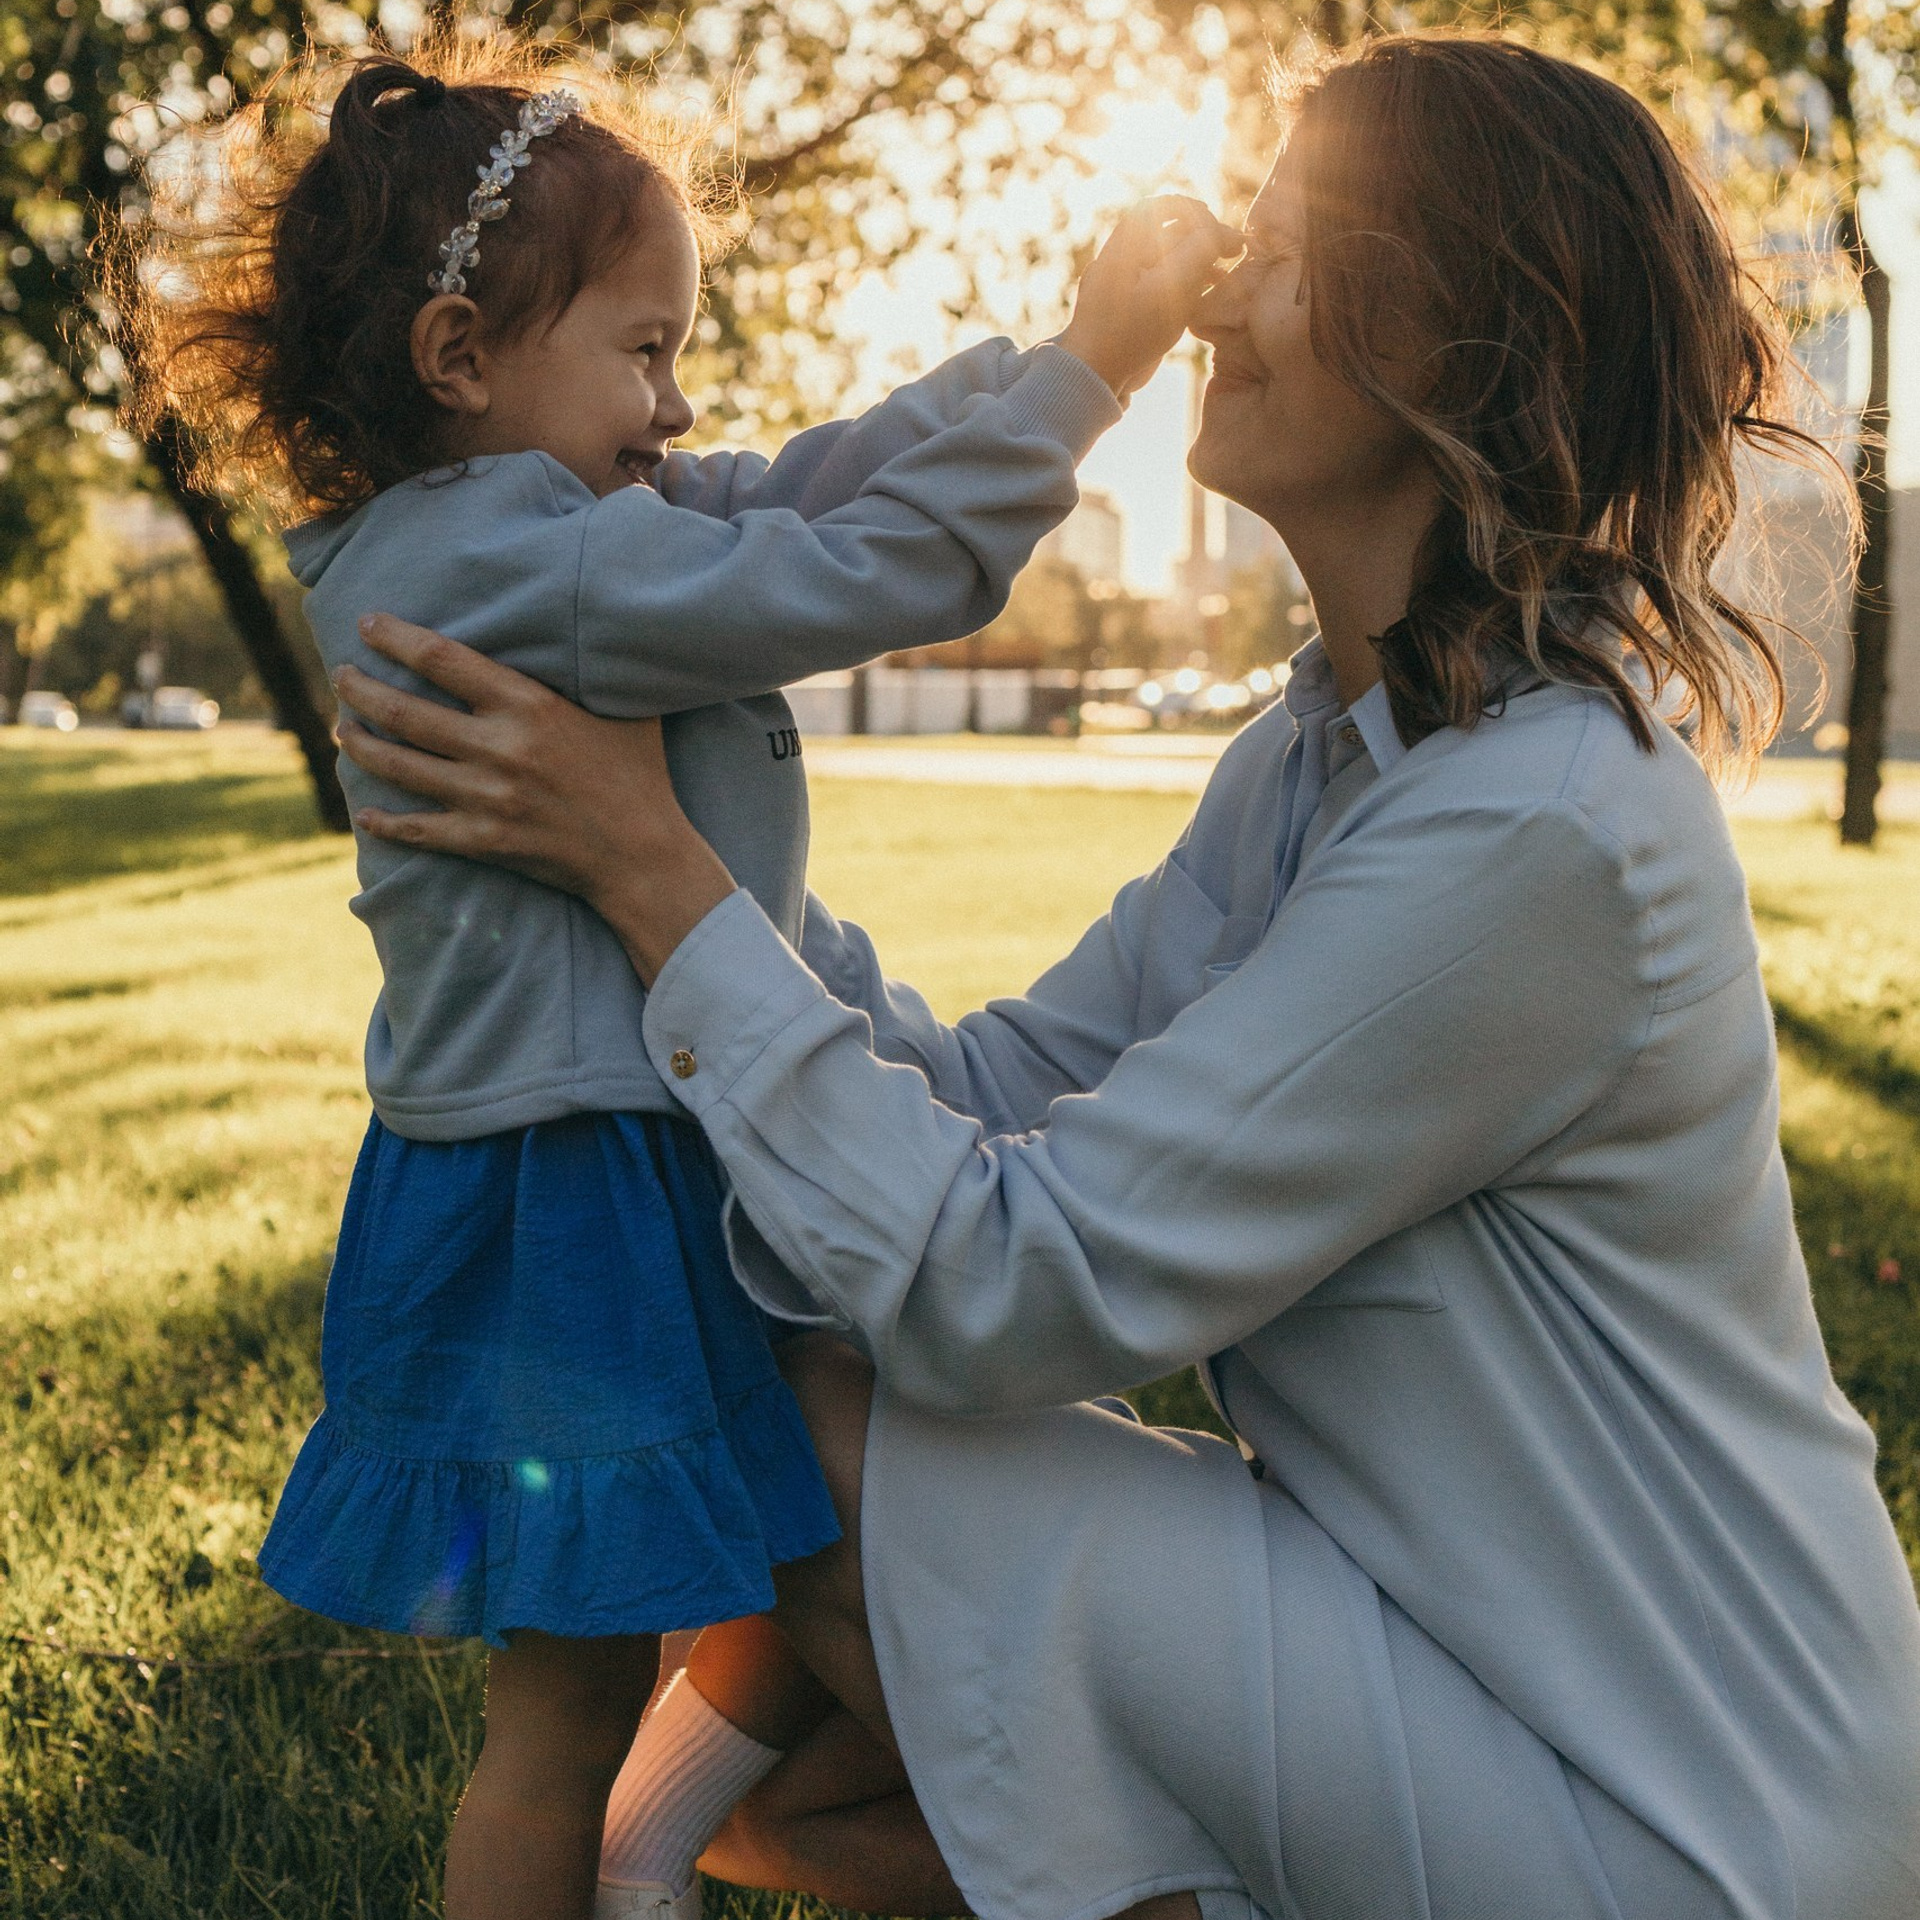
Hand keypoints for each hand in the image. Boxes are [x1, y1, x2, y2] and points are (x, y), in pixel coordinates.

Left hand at [333, 614, 734, 984]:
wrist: (644, 855)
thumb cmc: (640, 774)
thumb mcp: (626, 710)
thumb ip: (593, 673)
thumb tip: (592, 626)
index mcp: (528, 706)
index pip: (441, 660)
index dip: (395, 637)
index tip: (368, 623)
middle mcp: (499, 749)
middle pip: (404, 711)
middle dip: (360, 688)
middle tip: (341, 675)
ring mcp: (486, 799)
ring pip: (399, 766)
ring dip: (360, 744)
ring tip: (343, 728)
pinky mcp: (484, 841)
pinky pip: (418, 830)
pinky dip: (386, 822)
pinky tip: (365, 813)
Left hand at [1054, 197, 1244, 399]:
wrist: (1092, 378)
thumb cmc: (1129, 330)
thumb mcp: (1173, 284)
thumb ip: (1202, 250)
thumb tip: (1229, 235)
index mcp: (1125, 246)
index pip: (1161, 207)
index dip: (1195, 212)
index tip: (1221, 231)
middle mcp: (1122, 262)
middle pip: (1167, 235)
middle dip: (1201, 241)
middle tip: (1230, 254)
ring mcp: (1124, 289)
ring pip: (1166, 265)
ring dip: (1197, 267)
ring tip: (1222, 279)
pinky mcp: (1130, 316)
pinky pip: (1160, 292)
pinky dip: (1184, 291)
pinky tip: (1204, 304)